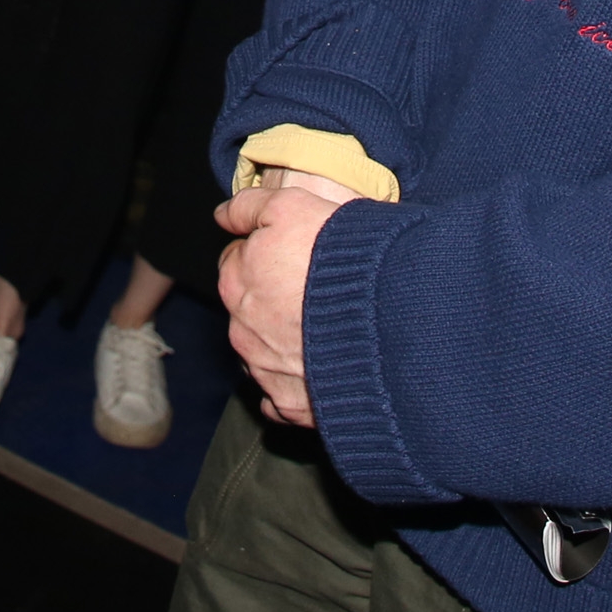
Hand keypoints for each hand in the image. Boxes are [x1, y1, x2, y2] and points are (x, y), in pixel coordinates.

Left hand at [215, 175, 351, 426]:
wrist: (388, 319)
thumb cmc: (341, 260)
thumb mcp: (292, 207)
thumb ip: (248, 208)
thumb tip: (223, 216)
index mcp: (236, 281)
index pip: (238, 262)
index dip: (268, 255)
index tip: (296, 256)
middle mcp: (241, 330)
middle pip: (250, 308)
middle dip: (275, 299)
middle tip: (318, 290)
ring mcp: (264, 371)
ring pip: (265, 351)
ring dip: (287, 340)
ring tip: (329, 327)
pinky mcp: (291, 404)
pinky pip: (284, 393)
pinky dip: (299, 381)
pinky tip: (325, 364)